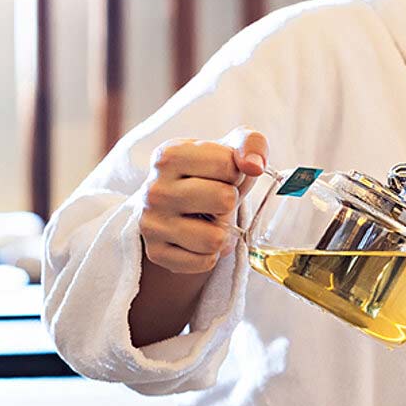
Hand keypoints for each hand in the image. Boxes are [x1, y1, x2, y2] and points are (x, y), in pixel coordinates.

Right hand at [139, 126, 268, 274]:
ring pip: (215, 238)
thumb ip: (251, 144)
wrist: (175, 204)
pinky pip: (205, 262)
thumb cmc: (209, 174)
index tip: (221, 175)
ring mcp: (151, 223)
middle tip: (216, 200)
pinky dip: (210, 254)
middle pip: (224, 200)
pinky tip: (197, 239)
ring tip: (208, 220)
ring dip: (222, 232)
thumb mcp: (230, 147)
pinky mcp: (156, 252)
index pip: (228, 166)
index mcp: (169, 155)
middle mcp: (154, 189)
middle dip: (230, 202)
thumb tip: (255, 166)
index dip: (236, 173)